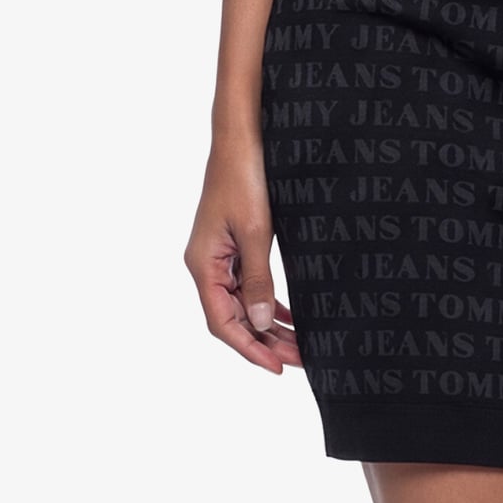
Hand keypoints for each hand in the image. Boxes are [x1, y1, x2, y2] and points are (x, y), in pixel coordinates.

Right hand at [184, 131, 301, 372]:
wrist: (241, 136)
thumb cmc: (244, 176)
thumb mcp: (256, 231)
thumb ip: (258, 279)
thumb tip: (262, 322)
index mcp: (203, 264)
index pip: (222, 323)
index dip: (249, 348)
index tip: (277, 367)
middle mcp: (206, 264)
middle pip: (232, 317)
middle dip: (264, 341)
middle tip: (298, 359)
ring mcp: (218, 254)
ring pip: (241, 302)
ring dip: (267, 323)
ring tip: (297, 344)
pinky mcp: (231, 243)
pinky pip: (245, 283)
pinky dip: (265, 300)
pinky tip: (285, 314)